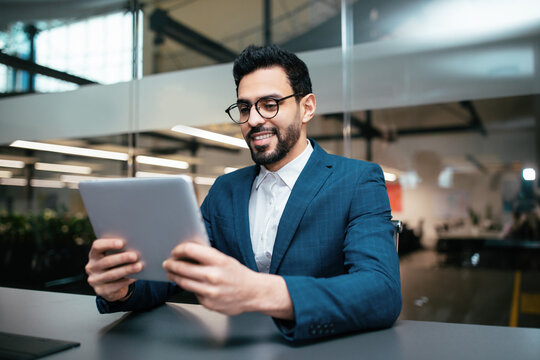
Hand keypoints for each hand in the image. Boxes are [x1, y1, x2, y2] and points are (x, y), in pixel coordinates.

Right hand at [85, 238, 142, 301]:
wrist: (111, 286)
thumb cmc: (115, 266)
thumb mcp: (114, 256)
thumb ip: (119, 251)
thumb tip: (135, 246)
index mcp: (94, 254)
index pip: (97, 246)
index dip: (109, 243)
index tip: (122, 243)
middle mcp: (91, 267)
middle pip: (106, 261)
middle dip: (122, 258)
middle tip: (134, 256)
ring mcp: (95, 280)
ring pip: (112, 274)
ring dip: (127, 270)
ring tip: (139, 266)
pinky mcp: (101, 291)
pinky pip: (115, 286)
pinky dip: (127, 281)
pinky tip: (135, 277)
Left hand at [162, 242, 293, 318]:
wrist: (253, 293)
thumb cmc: (239, 275)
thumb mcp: (225, 260)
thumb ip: (207, 256)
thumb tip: (187, 252)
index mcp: (218, 261)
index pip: (191, 250)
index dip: (179, 250)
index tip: (175, 251)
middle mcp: (213, 276)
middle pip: (182, 268)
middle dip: (171, 264)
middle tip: (167, 263)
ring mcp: (210, 291)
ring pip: (183, 282)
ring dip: (174, 276)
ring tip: (171, 273)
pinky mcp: (208, 303)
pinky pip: (193, 293)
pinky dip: (190, 288)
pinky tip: (192, 284)